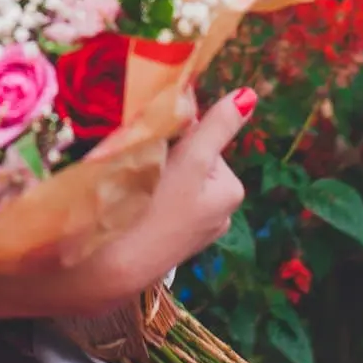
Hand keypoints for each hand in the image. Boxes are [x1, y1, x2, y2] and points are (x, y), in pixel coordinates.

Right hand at [55, 88, 254, 313]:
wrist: (113, 269)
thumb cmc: (155, 210)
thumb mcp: (191, 161)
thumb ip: (217, 127)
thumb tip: (249, 94)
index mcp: (230, 190)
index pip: (202, 138)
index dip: (173, 132)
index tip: (151, 141)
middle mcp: (219, 211)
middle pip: (187, 157)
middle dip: (165, 153)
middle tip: (140, 163)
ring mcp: (193, 227)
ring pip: (170, 178)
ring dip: (152, 171)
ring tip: (132, 185)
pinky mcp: (168, 238)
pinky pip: (160, 200)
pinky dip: (147, 195)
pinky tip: (132, 204)